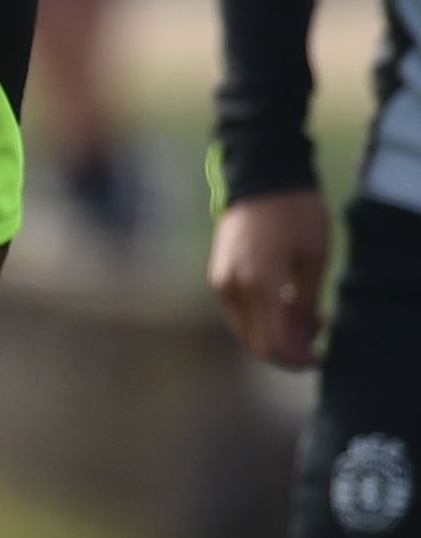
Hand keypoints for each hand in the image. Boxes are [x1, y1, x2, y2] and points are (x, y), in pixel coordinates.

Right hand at [211, 190, 333, 371]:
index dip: (296, 359)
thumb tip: (303, 334)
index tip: (319, 357)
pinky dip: (263, 317)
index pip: (272, 344)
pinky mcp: (218, 276)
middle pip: (255, 342)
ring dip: (275, 332)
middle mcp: (231, 290)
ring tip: (306, 316)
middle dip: (287, 347)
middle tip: (316, 336)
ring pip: (247, 329)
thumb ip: (305, 302)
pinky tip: (285, 303)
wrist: (259, 178)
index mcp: (257, 286)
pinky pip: (240, 312)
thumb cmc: (293, 213)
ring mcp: (220, 283)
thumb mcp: (313, 258)